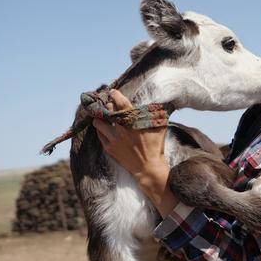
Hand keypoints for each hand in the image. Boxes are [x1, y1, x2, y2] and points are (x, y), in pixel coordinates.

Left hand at [92, 90, 177, 216]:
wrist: (148, 168)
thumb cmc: (156, 146)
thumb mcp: (160, 127)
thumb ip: (157, 114)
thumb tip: (162, 103)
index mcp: (133, 121)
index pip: (119, 102)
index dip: (115, 95)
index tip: (113, 92)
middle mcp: (121, 129)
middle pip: (107, 111)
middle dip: (108, 106)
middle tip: (109, 105)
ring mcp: (113, 139)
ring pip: (98, 123)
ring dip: (101, 118)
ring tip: (103, 117)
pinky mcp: (109, 148)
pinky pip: (99, 135)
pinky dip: (101, 130)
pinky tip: (105, 129)